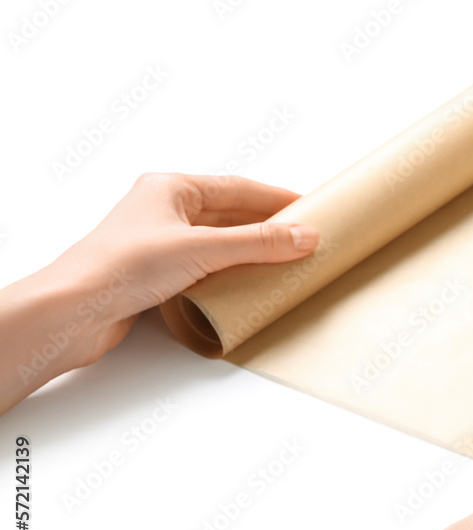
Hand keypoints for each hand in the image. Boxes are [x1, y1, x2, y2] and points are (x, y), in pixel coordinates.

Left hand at [50, 172, 319, 360]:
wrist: (74, 310)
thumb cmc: (121, 267)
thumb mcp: (202, 249)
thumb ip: (258, 243)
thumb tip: (305, 236)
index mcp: (170, 187)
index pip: (238, 188)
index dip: (277, 198)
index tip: (309, 208)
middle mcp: (164, 210)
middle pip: (230, 214)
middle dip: (267, 226)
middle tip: (303, 237)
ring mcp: (159, 242)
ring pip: (218, 241)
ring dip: (250, 250)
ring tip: (284, 260)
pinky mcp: (156, 274)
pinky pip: (206, 266)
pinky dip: (230, 271)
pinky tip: (248, 282)